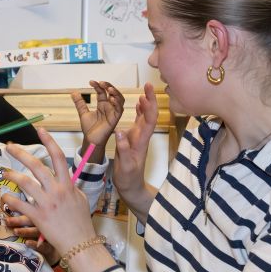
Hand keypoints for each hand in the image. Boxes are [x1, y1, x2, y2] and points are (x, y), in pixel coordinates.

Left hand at [1, 129, 98, 256]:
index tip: (39, 130)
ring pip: (25, 182)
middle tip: (9, 146)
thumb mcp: (80, 199)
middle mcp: (57, 191)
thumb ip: (70, 187)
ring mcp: (47, 203)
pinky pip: (19, 204)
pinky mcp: (38, 217)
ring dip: (11, 175)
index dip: (49, 141)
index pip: (58, 157)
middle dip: (21, 153)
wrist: (80, 244)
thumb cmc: (81, 222)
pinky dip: (10, 199)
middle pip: (37, 166)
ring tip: (4, 172)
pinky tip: (5, 196)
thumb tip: (65, 178)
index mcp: (67, 185)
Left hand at [73, 80, 124, 147]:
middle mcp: (109, 107)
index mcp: (103, 105)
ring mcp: (113, 112)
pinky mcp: (115, 119)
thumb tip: (74, 93)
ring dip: (115, 93)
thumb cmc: (89, 128)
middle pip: (113, 93)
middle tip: (101, 82)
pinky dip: (117, 103)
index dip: (98, 86)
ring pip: (119, 99)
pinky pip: (119, 110)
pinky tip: (111, 99)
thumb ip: (80, 103)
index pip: (102, 92)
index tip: (91, 82)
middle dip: (108, 86)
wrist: (90, 140)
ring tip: (108, 88)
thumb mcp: (83, 112)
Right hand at [113, 82, 156, 200]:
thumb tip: (119, 132)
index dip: (150, 106)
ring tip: (144, 90)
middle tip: (148, 85)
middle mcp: (142, 137)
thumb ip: (123, 149)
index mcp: (141, 141)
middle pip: (150, 115)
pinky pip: (139, 122)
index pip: (149, 120)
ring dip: (146, 103)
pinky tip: (138, 104)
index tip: (146, 93)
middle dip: (151, 99)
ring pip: (145, 117)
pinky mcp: (135, 139)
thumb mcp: (125, 165)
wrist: (131, 186)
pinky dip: (140, 111)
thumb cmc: (128, 178)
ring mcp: (139, 138)